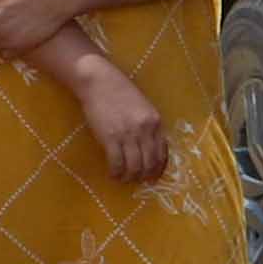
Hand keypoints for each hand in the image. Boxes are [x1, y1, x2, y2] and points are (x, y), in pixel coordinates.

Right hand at [66, 58, 172, 183]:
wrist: (100, 82)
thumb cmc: (120, 92)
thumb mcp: (143, 108)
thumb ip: (148, 126)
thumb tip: (149, 149)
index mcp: (155, 122)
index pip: (162, 153)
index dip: (158, 170)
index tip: (153, 178)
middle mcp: (145, 130)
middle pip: (149, 163)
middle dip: (144, 177)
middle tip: (137, 181)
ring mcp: (128, 135)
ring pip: (134, 167)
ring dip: (129, 177)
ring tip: (124, 178)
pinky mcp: (110, 138)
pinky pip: (117, 163)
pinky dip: (116, 173)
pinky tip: (113, 174)